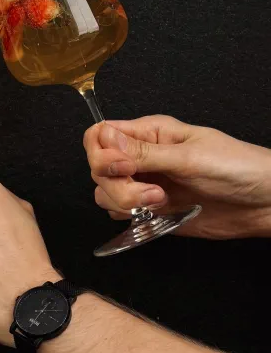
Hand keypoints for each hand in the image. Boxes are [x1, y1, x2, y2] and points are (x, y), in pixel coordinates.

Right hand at [84, 115, 270, 238]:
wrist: (263, 202)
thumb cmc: (237, 168)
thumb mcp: (189, 156)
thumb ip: (144, 152)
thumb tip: (105, 141)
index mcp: (150, 133)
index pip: (100, 135)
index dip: (101, 153)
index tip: (123, 167)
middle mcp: (143, 157)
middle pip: (98, 168)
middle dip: (117, 184)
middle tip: (151, 190)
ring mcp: (145, 184)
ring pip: (105, 193)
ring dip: (124, 202)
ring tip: (159, 202)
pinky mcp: (151, 211)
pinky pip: (122, 215)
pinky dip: (130, 219)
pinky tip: (157, 214)